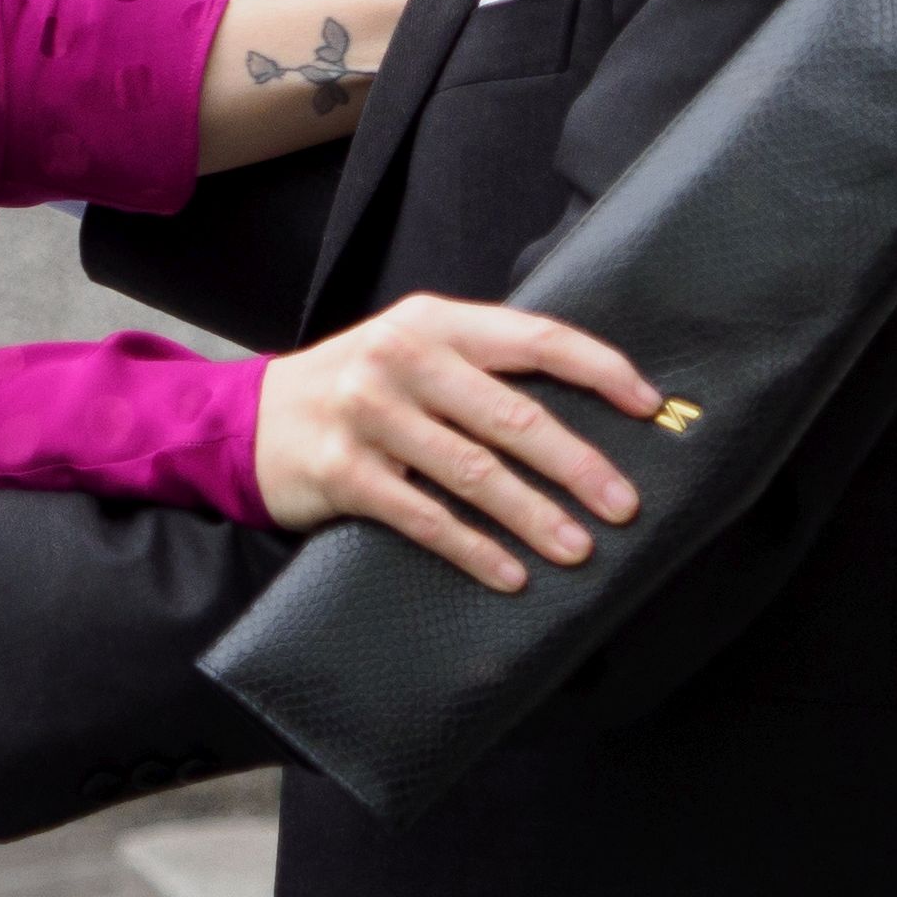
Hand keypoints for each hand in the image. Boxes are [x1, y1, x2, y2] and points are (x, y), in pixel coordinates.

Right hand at [253, 295, 658, 592]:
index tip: (648, 406)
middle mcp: (401, 359)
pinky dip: (474, 549)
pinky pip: (424, 517)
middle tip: (624, 504)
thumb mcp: (413, 351)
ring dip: (534, 516)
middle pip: (511, 414)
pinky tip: (511, 574)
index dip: (598, 369)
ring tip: (578, 548)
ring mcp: (368, 414)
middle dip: (577, 464)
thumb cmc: (358, 389)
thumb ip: (482, 367)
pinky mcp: (343, 472)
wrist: (248, 422)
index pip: (534, 338)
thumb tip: (586, 408)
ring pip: (473, 472)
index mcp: (434, 322)